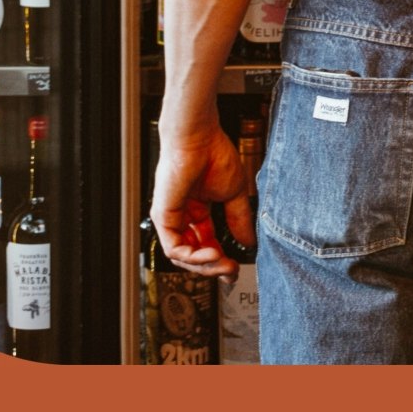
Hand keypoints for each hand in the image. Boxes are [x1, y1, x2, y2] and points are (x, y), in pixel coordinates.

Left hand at [150, 116, 255, 279]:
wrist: (199, 139)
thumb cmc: (214, 155)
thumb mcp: (234, 194)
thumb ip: (239, 220)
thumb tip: (249, 243)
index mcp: (197, 210)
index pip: (207, 244)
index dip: (222, 260)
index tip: (236, 270)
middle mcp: (182, 217)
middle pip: (195, 254)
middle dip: (215, 267)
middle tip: (232, 272)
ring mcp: (171, 218)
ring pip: (183, 256)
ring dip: (205, 265)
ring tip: (224, 264)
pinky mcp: (163, 218)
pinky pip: (175, 248)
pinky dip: (194, 256)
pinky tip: (212, 253)